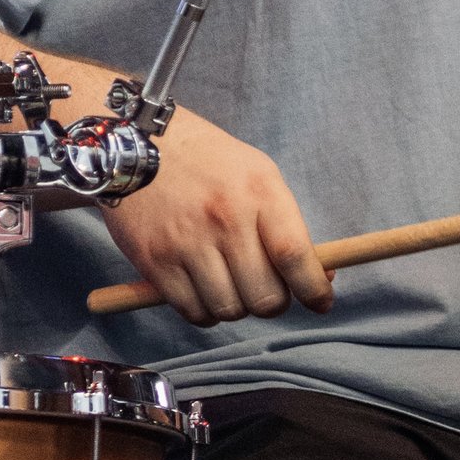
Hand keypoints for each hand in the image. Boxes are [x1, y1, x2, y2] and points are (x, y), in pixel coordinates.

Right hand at [97, 107, 333, 324]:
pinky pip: (193, 313)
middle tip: (268, 290)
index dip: (313, 289)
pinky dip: (205, 312)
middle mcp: (225, 218)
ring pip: (230, 310)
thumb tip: (317, 278)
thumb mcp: (257, 173)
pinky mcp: (155, 262)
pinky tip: (205, 290)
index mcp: (259, 191)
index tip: (322, 302)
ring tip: (233, 284)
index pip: (294, 255)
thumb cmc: (207, 161)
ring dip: (238, 307)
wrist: (137, 146)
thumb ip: (285, 223)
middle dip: (274, 302)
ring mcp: (187, 243)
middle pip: (264, 295)